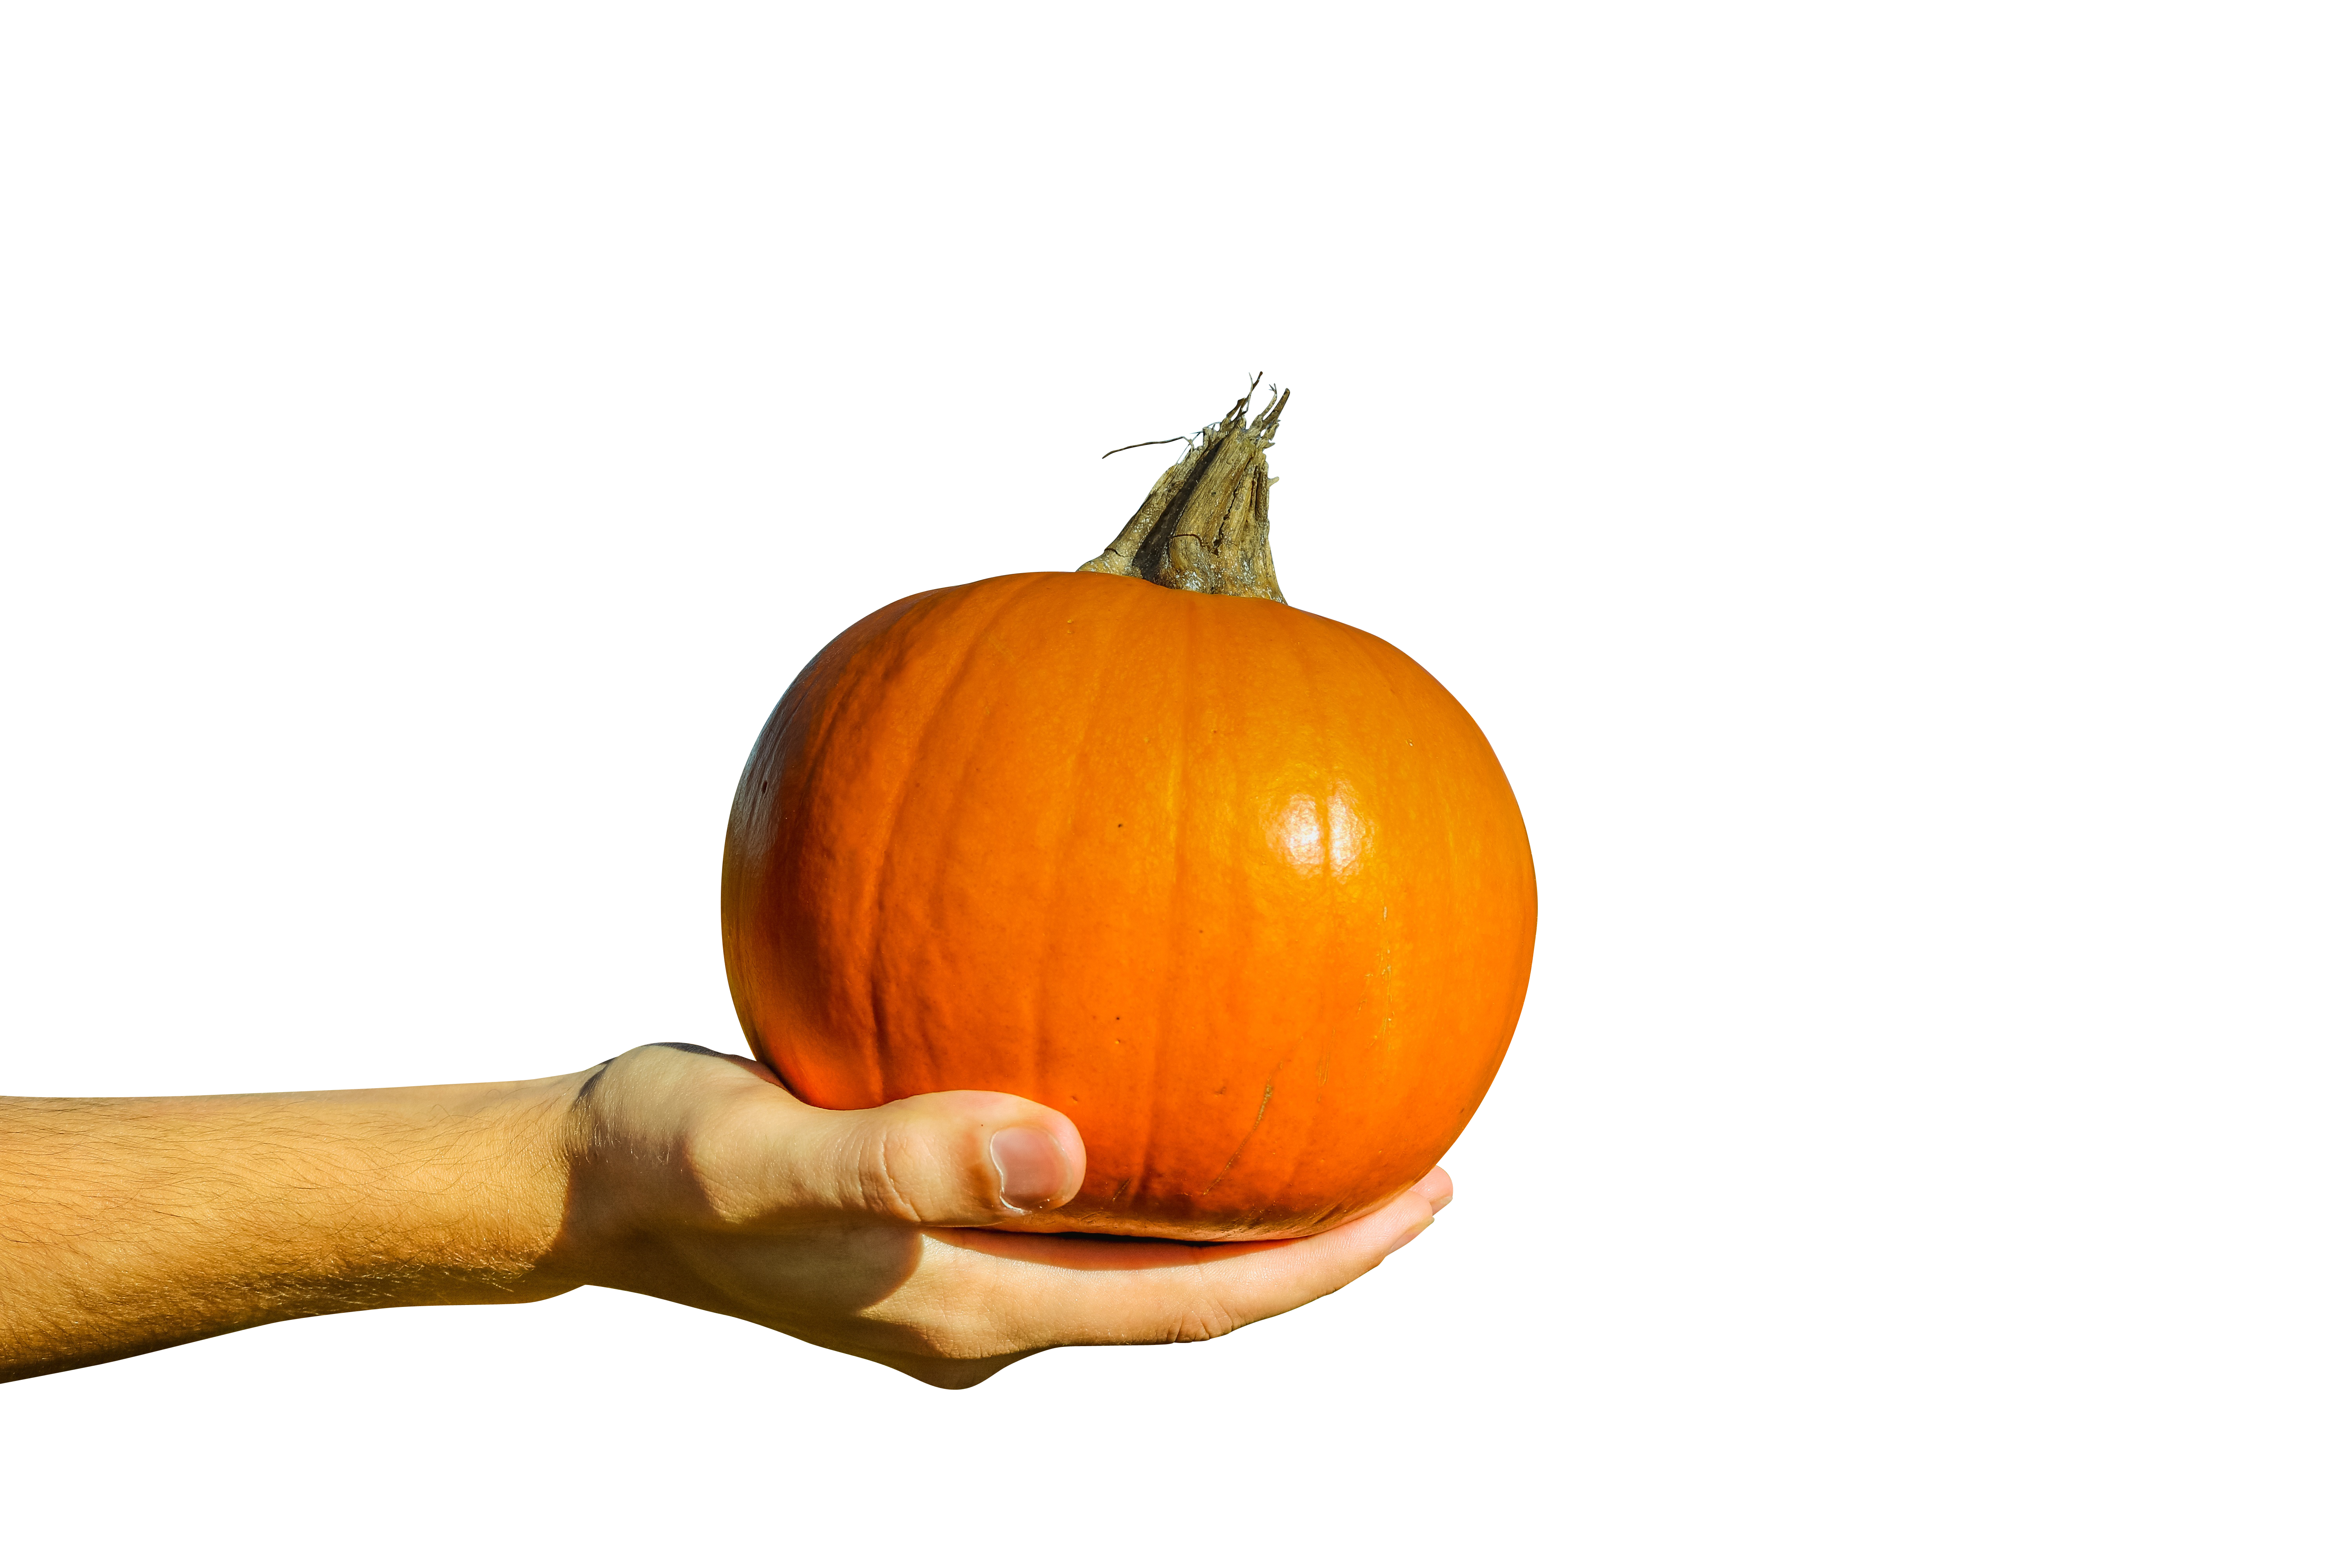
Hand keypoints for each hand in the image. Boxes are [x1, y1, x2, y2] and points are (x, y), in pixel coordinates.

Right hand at [552, 1043, 1451, 1388]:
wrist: (591, 1176)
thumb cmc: (669, 1166)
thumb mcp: (772, 1157)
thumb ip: (904, 1160)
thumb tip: (1059, 1155)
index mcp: (979, 1307)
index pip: (1194, 1299)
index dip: (1317, 1258)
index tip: (1421, 1189)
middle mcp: (992, 1292)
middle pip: (1192, 1274)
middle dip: (1308, 1228)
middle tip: (1415, 1145)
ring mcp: (967, 1251)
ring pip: (1139, 1228)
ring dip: (1232, 1179)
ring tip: (1319, 1098)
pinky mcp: (940, 1197)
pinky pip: (1071, 1175)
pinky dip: (1142, 1131)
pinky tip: (1159, 1041)